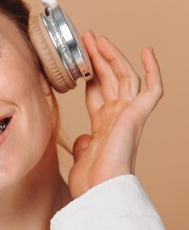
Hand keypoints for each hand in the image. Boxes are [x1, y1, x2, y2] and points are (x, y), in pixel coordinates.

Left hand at [68, 31, 163, 198]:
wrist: (99, 191)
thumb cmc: (89, 182)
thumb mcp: (81, 157)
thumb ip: (84, 143)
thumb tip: (83, 137)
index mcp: (103, 127)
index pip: (97, 94)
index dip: (88, 76)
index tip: (77, 62)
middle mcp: (117, 118)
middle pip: (108, 80)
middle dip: (96, 59)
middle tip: (85, 39)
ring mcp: (128, 115)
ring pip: (124, 77)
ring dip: (111, 56)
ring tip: (97, 38)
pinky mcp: (137, 115)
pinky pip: (152, 90)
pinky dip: (153, 70)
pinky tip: (147, 52)